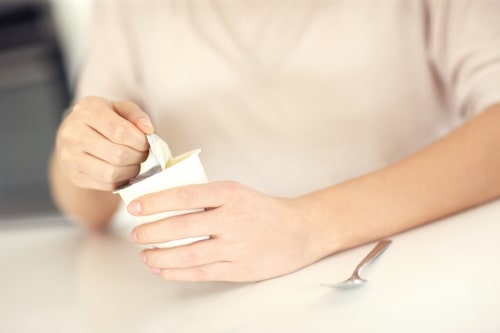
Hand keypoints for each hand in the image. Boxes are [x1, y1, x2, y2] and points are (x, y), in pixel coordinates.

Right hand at [55, 97, 152, 190]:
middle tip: (143, 153)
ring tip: (134, 162)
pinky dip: (122, 180)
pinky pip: (106, 184)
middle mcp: (72, 133)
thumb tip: (148, 129)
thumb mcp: (120, 108)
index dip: (140, 141)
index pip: (119, 132)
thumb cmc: (103, 119)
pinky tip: (124, 171)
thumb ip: (137, 115)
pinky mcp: (74, 175)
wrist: (75, 135)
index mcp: (86, 110)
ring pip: (111, 173)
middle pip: (117, 154)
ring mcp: (69, 157)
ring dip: (132, 171)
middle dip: (138, 156)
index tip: (146, 142)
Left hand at [128, 181, 327, 281]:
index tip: (134, 207)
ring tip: (144, 255)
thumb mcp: (236, 192)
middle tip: (135, 234)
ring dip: (159, 256)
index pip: (184, 195)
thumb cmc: (261, 210)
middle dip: (151, 232)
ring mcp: (236, 245)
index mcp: (229, 193)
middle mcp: (232, 218)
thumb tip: (163, 204)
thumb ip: (206, 198)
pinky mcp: (239, 268)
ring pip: (188, 253)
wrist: (298, 231)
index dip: (155, 202)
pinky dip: (176, 272)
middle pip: (181, 227)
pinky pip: (200, 272)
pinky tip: (161, 269)